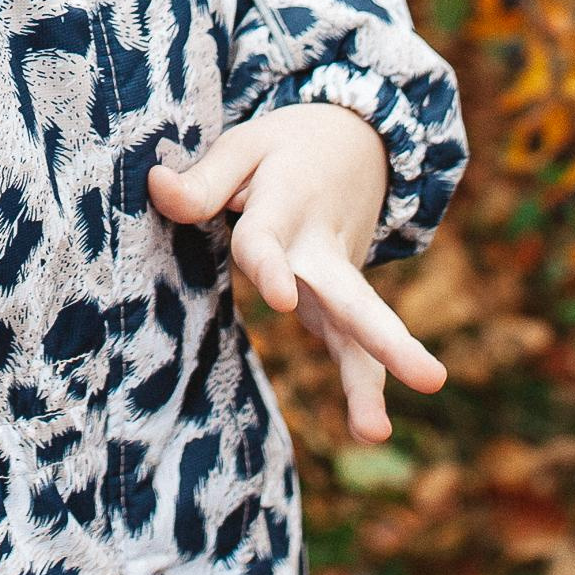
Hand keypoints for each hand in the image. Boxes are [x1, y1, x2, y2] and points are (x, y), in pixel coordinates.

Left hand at [148, 104, 445, 442]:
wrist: (356, 142)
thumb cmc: (284, 149)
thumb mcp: (243, 146)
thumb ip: (204, 178)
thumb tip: (157, 187)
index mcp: (290, 203)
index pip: (270, 240)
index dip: (271, 265)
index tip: (280, 298)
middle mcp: (321, 246)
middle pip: (348, 295)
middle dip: (376, 333)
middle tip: (417, 373)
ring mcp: (339, 276)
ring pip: (360, 329)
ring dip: (375, 376)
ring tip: (376, 431)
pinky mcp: (341, 300)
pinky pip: (354, 346)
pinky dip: (365, 387)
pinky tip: (370, 432)